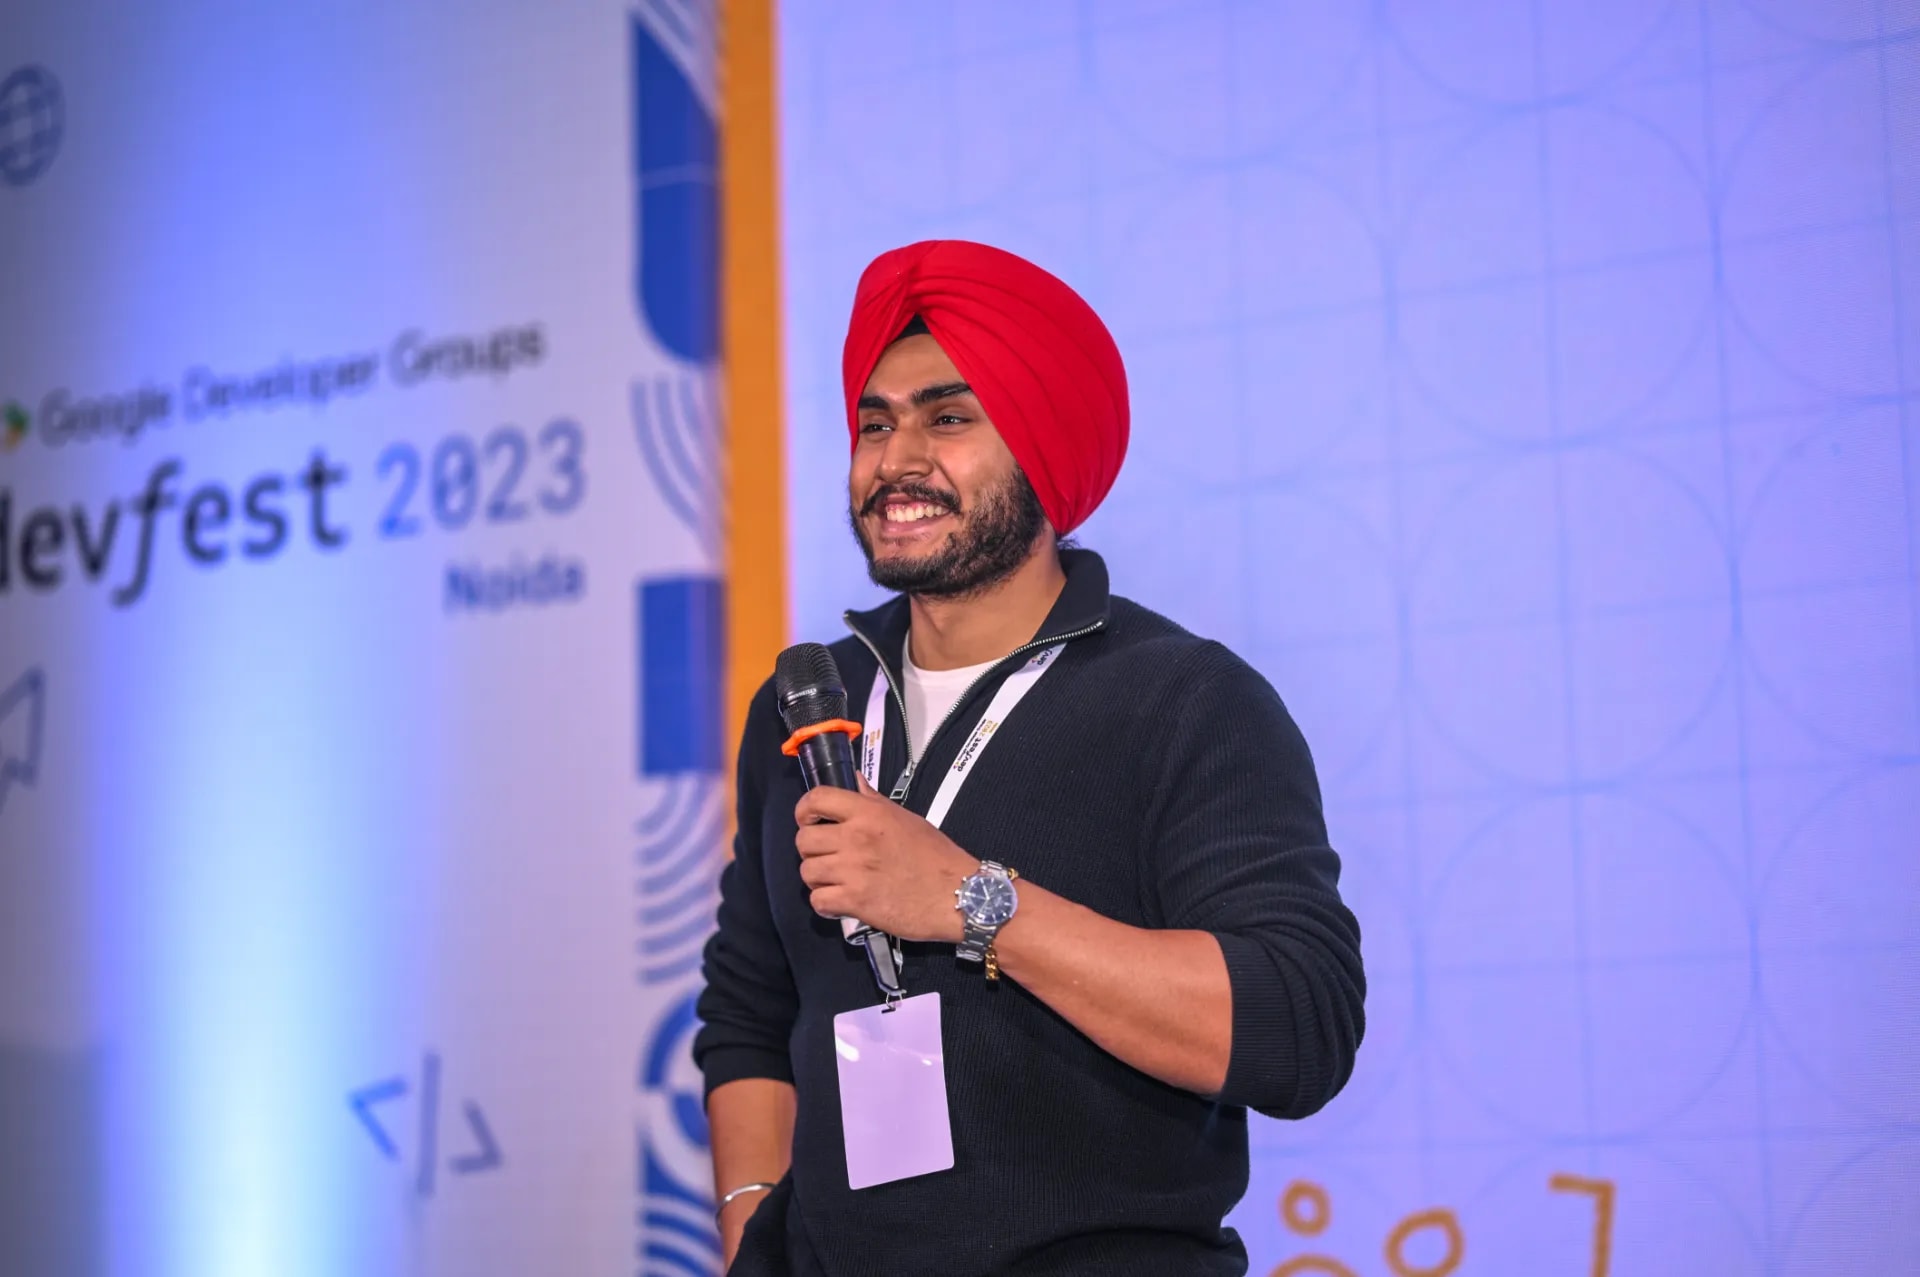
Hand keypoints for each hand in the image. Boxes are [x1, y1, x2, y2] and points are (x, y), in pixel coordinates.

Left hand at [793, 775, 978, 942]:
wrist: (960, 895)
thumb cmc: (937, 857)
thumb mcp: (907, 818)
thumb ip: (874, 802)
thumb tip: (854, 782)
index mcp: (869, 813)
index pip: (817, 799)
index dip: (805, 810)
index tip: (810, 821)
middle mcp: (856, 837)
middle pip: (804, 840)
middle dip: (811, 850)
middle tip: (828, 858)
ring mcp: (853, 870)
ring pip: (807, 872)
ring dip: (818, 879)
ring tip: (836, 882)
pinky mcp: (855, 901)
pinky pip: (818, 901)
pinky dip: (826, 905)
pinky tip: (840, 903)